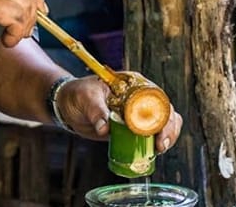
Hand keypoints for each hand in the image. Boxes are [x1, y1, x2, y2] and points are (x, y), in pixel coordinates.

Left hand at [55, 77, 182, 152]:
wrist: (68, 105)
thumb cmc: (78, 93)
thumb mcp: (86, 97)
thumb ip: (96, 110)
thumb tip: (104, 128)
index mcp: (133, 84)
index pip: (156, 96)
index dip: (162, 112)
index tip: (159, 129)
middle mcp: (140, 97)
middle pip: (165, 110)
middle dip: (168, 127)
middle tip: (162, 145)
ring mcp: (138, 113)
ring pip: (163, 122)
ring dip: (167, 135)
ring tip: (161, 149)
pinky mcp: (132, 127)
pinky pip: (150, 134)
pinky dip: (156, 142)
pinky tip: (155, 151)